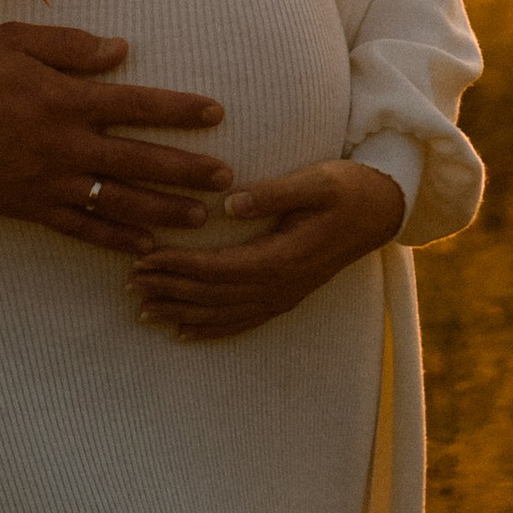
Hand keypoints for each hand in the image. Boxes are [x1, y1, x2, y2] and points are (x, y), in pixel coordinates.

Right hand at [0, 23, 234, 252]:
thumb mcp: (15, 39)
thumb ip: (71, 47)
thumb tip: (121, 50)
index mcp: (65, 98)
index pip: (138, 104)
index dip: (180, 110)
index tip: (216, 113)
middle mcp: (64, 145)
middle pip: (140, 161)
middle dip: (187, 170)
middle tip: (228, 178)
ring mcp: (48, 182)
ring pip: (118, 202)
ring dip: (163, 210)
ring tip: (200, 218)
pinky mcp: (29, 209)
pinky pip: (80, 228)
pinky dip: (114, 239)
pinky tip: (143, 246)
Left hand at [128, 156, 404, 339]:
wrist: (381, 211)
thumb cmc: (347, 187)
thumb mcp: (316, 180)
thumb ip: (274, 191)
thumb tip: (229, 200)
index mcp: (284, 257)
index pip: (218, 268)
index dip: (180, 267)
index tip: (144, 259)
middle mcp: (281, 285)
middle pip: (214, 296)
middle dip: (170, 291)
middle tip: (130, 285)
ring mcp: (284, 296)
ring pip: (224, 313)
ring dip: (182, 312)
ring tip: (144, 310)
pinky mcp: (286, 297)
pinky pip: (243, 321)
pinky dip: (211, 329)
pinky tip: (184, 333)